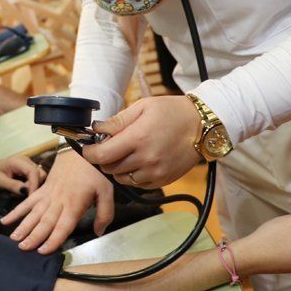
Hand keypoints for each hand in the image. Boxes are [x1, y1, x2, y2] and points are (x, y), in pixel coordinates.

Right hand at [0, 150, 112, 253]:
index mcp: (74, 203)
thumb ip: (105, 213)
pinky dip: (17, 211)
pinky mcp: (43, 188)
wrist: (82, 147)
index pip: (62, 226)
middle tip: (22, 248)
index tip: (43, 251)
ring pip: (34, 213)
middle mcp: (59, 200)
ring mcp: (48, 194)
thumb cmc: (95, 170)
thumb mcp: (107, 191)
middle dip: (33, 236)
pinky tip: (6, 220)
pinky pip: (28, 200)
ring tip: (14, 238)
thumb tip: (98, 232)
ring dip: (23, 226)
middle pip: (44, 222)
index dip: (53, 239)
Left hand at [0, 155, 45, 195]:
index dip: (34, 185)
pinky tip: (23, 192)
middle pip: (40, 174)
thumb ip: (13, 185)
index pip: (33, 172)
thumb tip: (26, 191)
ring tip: (22, 194)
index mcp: (18, 160)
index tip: (31, 198)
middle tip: (24, 196)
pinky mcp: (27, 172)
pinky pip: (35, 180)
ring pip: (39, 178)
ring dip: (33, 187)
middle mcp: (26, 161)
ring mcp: (27, 166)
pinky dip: (31, 187)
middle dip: (34, 186)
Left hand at [83, 95, 201, 188]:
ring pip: (122, 178)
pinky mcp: (163, 180)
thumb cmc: (171, 112)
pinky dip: (133, 175)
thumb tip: (95, 129)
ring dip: (118, 167)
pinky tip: (140, 160)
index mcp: (138, 138)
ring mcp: (155, 172)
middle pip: (109, 168)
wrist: (202, 126)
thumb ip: (117, 121)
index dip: (90, 153)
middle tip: (110, 146)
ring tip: (127, 152)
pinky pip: (137, 184)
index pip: (102, 155)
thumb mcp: (142, 107)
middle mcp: (145, 159)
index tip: (88, 148)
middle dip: (104, 158)